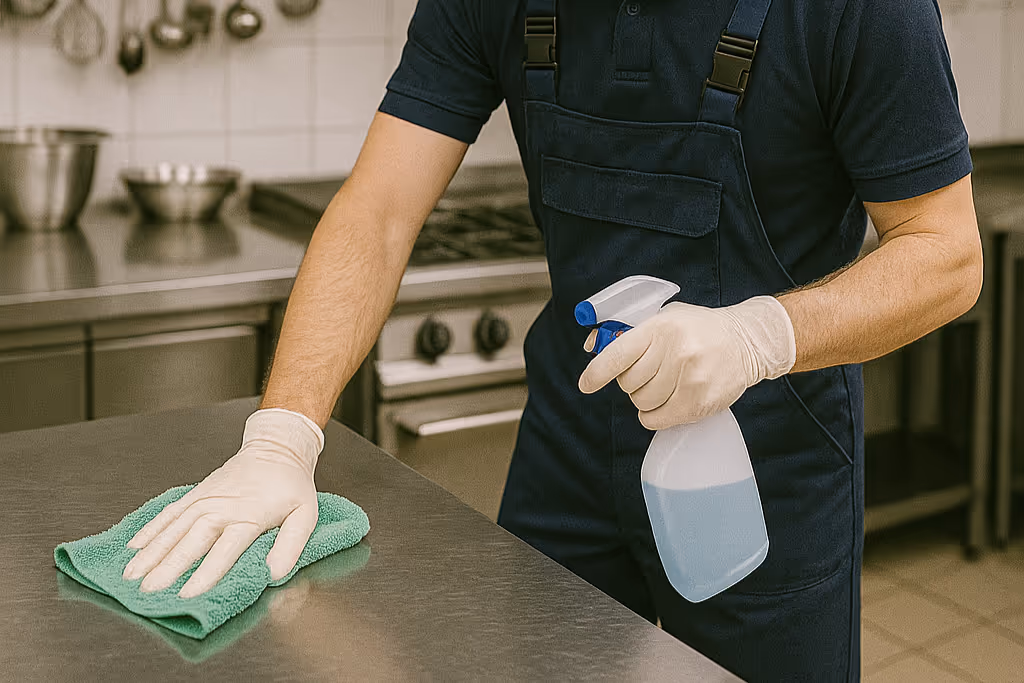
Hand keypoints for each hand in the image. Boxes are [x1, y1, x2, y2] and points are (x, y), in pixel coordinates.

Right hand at [122, 409, 324, 598]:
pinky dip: (149, 531)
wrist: (276, 448)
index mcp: (249, 516)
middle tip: (148, 590)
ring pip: (173, 529)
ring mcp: (204, 500)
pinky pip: (168, 514)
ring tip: (132, 575)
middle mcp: (221, 508)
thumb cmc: (290, 486)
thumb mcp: (304, 514)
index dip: (207, 573)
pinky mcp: (195, 495)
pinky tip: (134, 548)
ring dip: (151, 552)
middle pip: (191, 541)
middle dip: (168, 567)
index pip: (225, 549)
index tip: (188, 593)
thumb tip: (274, 574)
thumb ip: (290, 545)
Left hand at [578, 297, 795, 429]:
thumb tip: (592, 346)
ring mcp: (689, 378)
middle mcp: (674, 351)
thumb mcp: (665, 318)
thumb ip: (629, 332)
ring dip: (646, 398)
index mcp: (660, 327)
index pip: (618, 355)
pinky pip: (657, 419)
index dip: (597, 373)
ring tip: (665, 384)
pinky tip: (666, 403)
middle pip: (628, 383)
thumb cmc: (699, 329)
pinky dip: (654, 415)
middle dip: (632, 382)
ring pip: (642, 403)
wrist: (746, 341)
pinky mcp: (699, 402)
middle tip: (650, 373)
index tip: (586, 384)